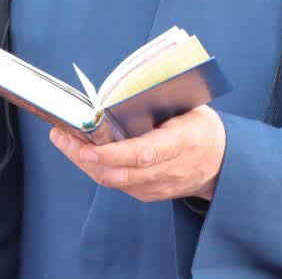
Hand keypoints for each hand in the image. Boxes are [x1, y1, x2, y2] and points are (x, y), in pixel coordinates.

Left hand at [49, 105, 226, 201]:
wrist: (221, 163)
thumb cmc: (202, 128)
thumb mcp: (191, 108)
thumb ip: (163, 103)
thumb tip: (127, 87)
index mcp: (181, 144)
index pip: (143, 154)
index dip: (113, 154)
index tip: (88, 146)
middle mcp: (167, 170)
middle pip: (120, 171)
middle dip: (85, 157)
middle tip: (61, 136)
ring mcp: (157, 186)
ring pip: (114, 180)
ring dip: (85, 163)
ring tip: (64, 140)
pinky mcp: (149, 194)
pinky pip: (117, 183)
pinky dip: (97, 169)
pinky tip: (82, 153)